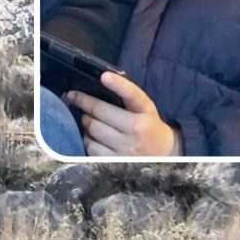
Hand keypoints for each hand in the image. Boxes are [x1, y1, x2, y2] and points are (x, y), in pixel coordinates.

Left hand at [65, 72, 181, 156]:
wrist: (163, 156)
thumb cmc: (148, 126)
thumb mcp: (145, 109)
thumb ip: (128, 94)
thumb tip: (106, 77)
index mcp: (146, 112)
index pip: (132, 94)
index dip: (118, 84)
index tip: (104, 76)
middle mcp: (137, 130)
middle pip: (100, 112)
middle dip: (84, 103)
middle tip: (76, 97)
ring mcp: (126, 148)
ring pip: (92, 129)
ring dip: (85, 122)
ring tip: (88, 119)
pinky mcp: (115, 163)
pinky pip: (91, 147)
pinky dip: (87, 140)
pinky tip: (93, 138)